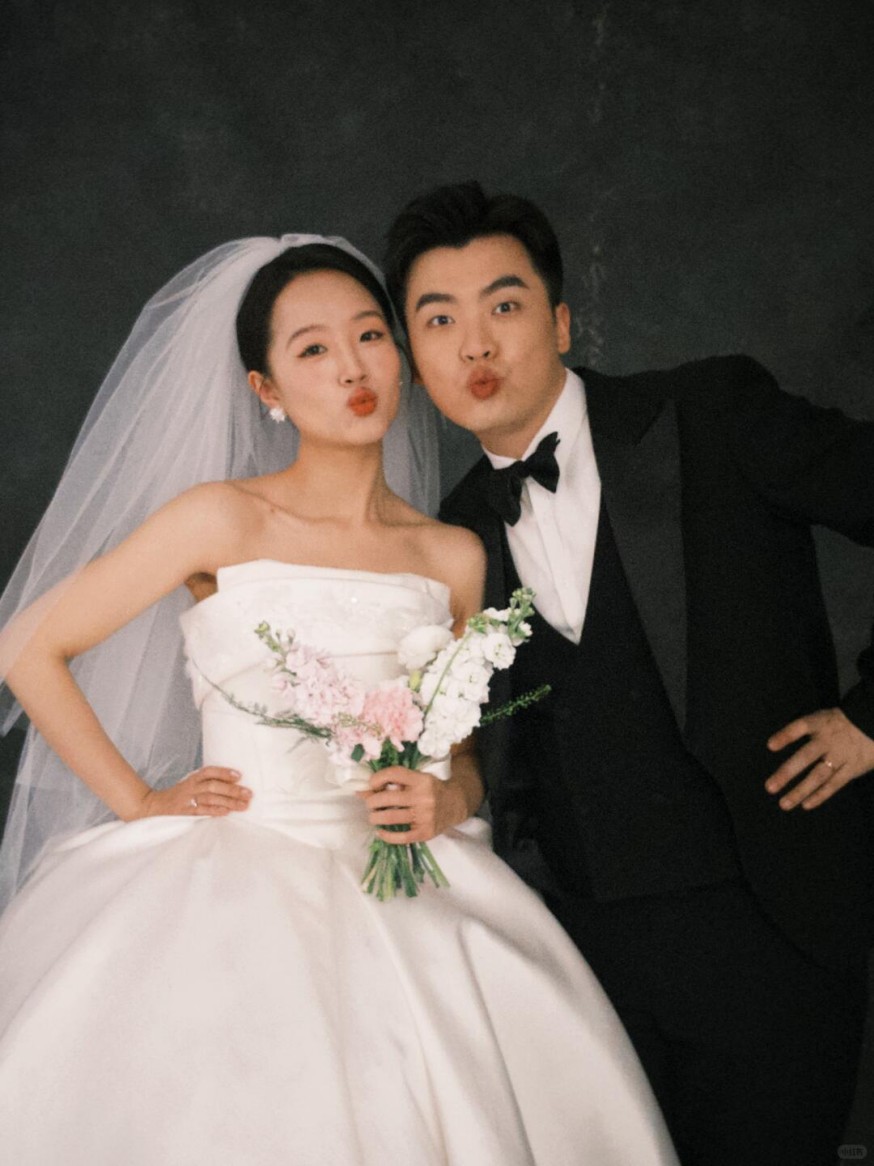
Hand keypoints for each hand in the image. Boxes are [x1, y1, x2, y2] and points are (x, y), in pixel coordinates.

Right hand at [131, 766, 251, 818]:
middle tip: (248, 793)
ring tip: (244, 805)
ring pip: (210, 798)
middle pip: (213, 786)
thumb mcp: (189, 785)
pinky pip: (202, 811)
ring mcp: (187, 800)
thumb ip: (205, 783)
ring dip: (229, 801)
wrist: (153, 807)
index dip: (224, 772)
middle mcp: (190, 787)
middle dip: (232, 789)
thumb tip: (231, 784)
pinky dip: (215, 810)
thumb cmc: (177, 796)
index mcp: (192, 778)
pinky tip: (227, 812)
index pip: (209, 772)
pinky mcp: (185, 813)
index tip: (239, 775)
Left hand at [357, 765, 464, 843]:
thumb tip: (363, 791)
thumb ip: (394, 782)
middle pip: (387, 798)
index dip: (377, 778)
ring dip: (375, 818)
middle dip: (372, 801)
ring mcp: (425, 816)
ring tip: (373, 817)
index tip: (371, 784)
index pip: (394, 774)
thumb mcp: (417, 779)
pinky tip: (380, 832)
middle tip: (370, 804)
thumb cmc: (430, 790)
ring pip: (390, 817)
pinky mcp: (425, 833)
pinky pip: (401, 837)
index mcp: (421, 780)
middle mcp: (423, 797)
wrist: (455, 804)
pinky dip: (386, 836)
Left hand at [765, 708, 873, 809]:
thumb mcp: (823, 718)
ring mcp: (841, 756)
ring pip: (819, 775)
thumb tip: (774, 742)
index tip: (770, 746)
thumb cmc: (839, 724)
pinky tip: (805, 805)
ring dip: (801, 791)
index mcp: (820, 724)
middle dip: (788, 772)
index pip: (800, 727)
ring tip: (784, 803)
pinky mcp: (852, 768)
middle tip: (769, 787)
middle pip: (806, 756)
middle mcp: (829, 741)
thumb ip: (805, 729)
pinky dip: (820, 795)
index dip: (786, 736)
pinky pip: (834, 784)